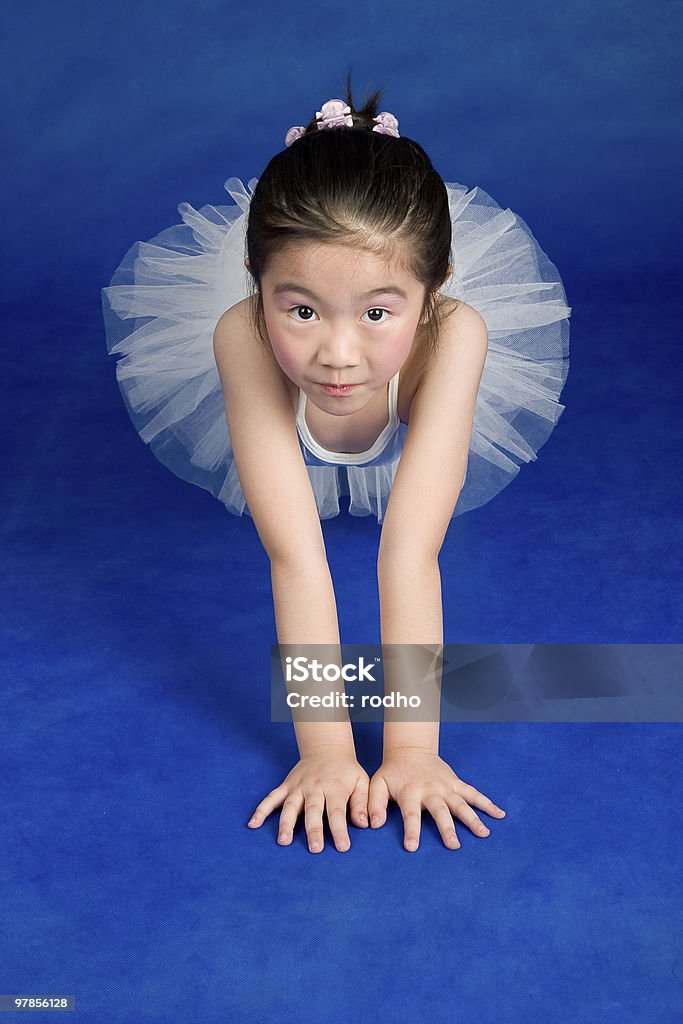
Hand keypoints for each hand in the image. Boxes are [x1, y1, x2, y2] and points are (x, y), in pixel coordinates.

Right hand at [247, 747, 369, 853]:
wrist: (327, 749)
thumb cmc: (346, 771)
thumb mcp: (361, 781)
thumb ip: (362, 803)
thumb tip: (365, 824)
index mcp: (334, 788)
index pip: (337, 811)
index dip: (340, 829)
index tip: (342, 847)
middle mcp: (314, 788)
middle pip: (312, 810)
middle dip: (313, 829)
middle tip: (314, 848)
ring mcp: (297, 787)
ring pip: (290, 806)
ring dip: (286, 823)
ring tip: (283, 841)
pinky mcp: (286, 786)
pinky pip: (271, 798)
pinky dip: (261, 810)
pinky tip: (253, 824)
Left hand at [368, 748, 505, 851]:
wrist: (411, 749)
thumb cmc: (393, 772)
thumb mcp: (378, 784)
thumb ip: (374, 804)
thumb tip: (373, 824)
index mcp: (410, 792)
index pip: (410, 814)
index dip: (411, 830)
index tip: (412, 847)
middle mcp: (431, 790)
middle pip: (440, 811)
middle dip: (447, 828)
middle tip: (454, 845)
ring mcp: (446, 787)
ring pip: (461, 803)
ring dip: (473, 818)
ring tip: (484, 833)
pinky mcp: (456, 783)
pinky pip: (473, 793)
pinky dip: (487, 803)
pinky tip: (499, 814)